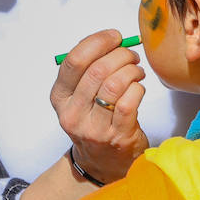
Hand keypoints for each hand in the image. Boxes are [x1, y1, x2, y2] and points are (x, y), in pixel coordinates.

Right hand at [50, 29, 147, 182]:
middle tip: (131, 56)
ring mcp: (94, 128)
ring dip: (132, 70)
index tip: (115, 36)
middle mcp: (73, 114)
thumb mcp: (79, 98)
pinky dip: (138, 88)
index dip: (97, 42)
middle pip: (97, 70)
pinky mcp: (117, 137)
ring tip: (137, 71)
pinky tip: (139, 88)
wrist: (102, 163)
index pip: (74, 61)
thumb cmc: (94, 121)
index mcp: (60, 98)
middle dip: (120, 55)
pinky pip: (130, 102)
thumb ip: (88, 70)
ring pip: (115, 84)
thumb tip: (112, 40)